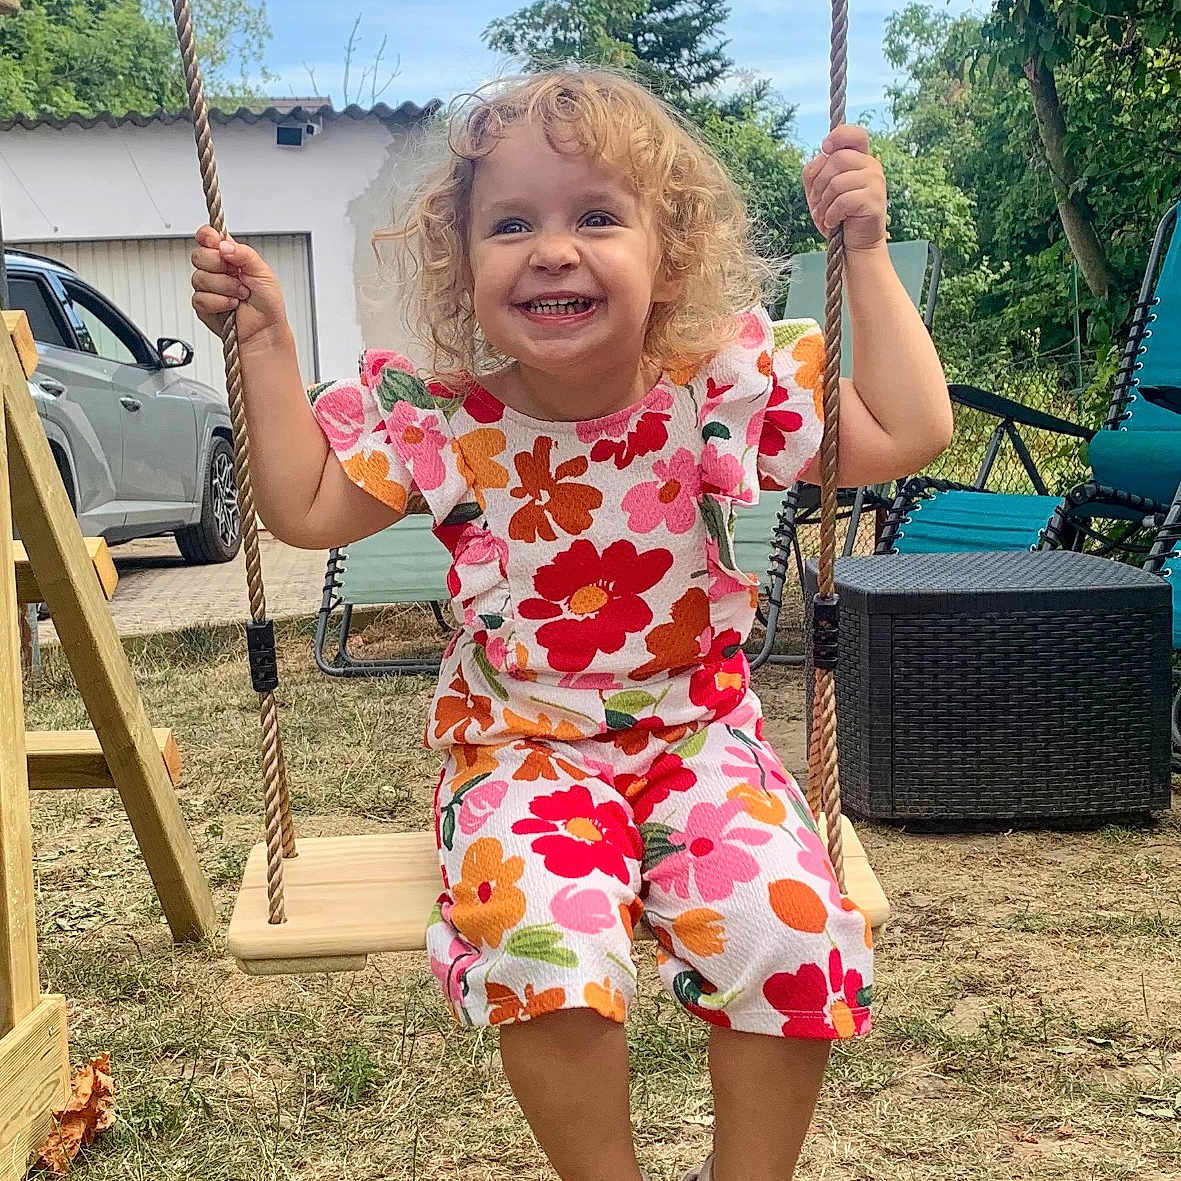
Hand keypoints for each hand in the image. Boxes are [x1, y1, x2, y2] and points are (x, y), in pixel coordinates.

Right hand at [190, 225, 287, 346]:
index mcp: (229, 256)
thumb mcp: (263, 272)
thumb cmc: (267, 303)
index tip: (216, 243)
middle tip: (238, 277)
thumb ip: (244, 254)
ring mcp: (207, 287)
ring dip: (224, 287)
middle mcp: (216, 269)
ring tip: (240, 295)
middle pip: (198, 255)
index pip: (207, 236)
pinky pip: (200, 298)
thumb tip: (224, 245)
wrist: (266, 330)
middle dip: (220, 267)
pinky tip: (231, 305)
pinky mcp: (202, 305)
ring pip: (199, 278)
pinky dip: (219, 302)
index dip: (207, 236)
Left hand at [801, 124, 886, 252]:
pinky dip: (831, 214)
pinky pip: (843, 200)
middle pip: (837, 159)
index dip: (839, 135)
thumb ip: (815, 171)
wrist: (855, 244)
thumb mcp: (819, 191)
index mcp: (860, 159)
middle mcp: (872, 166)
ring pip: (838, 181)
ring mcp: (876, 182)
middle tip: (817, 203)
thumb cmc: (837, 216)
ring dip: (823, 203)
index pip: (856, 135)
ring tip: (824, 216)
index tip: (825, 148)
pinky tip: (832, 222)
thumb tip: (821, 156)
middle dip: (819, 184)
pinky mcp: (875, 200)